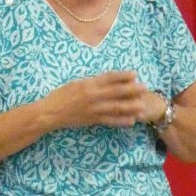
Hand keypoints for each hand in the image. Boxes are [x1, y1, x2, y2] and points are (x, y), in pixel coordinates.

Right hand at [43, 71, 159, 128]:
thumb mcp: (76, 83)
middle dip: (131, 90)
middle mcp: (92, 96)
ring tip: (142, 105)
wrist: (50, 112)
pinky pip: (110, 121)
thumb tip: (106, 80)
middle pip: (116, 92)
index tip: (134, 74)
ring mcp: (93, 109)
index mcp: (88, 84)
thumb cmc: (61, 95)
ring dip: (130, 106)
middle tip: (144, 88)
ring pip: (115, 107)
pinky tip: (131, 121)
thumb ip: (91, 82)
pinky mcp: (92, 120)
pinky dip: (121, 121)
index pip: (109, 78)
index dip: (123, 76)